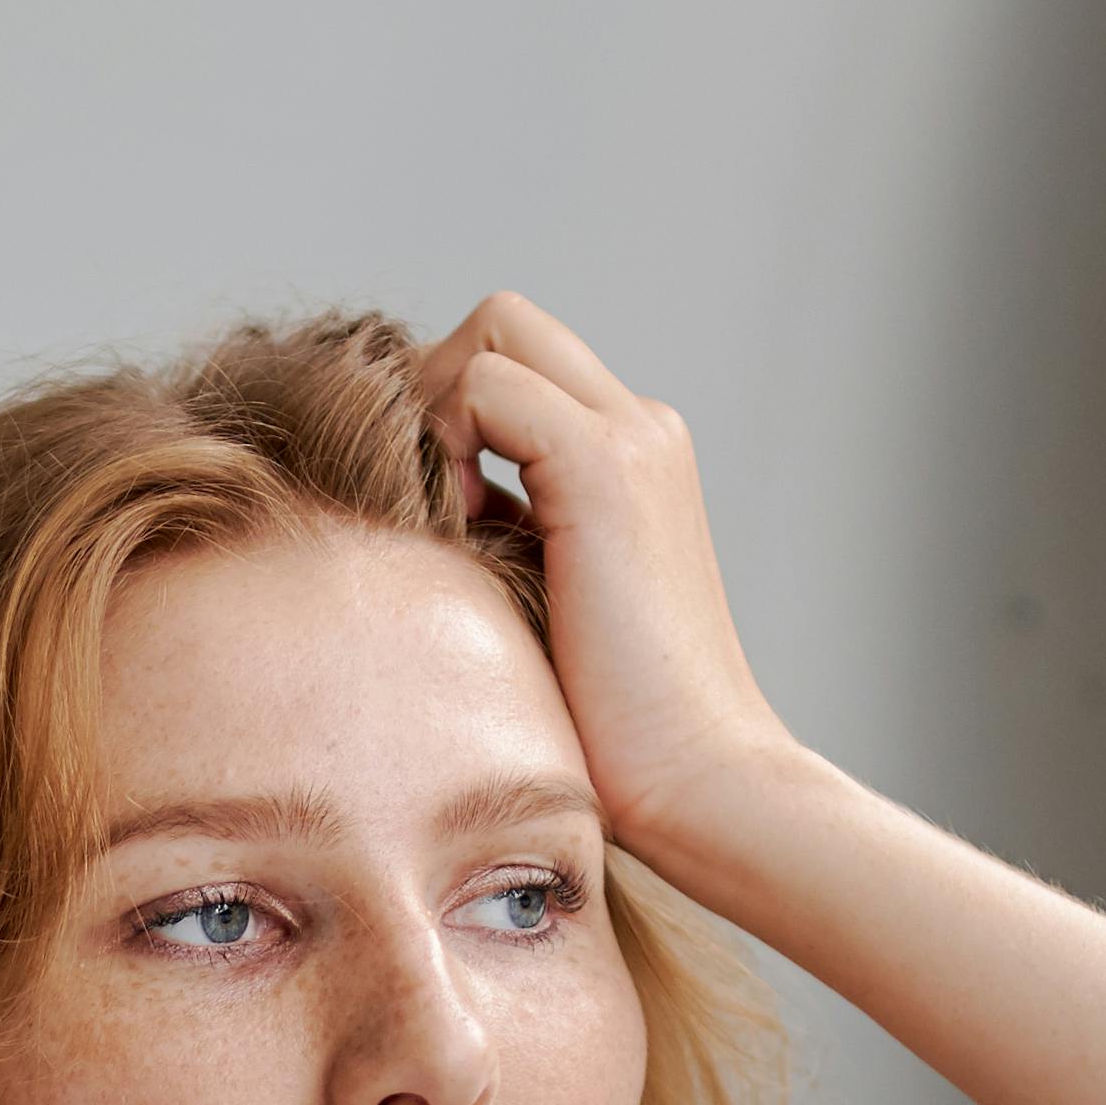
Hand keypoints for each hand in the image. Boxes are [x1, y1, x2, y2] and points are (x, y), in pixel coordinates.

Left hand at [412, 297, 795, 883]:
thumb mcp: (539, 602)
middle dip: (435, 387)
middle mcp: (642, 429)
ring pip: (494, 332)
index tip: (435, 510)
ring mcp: (633, 439)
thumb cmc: (612, 729)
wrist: (698, 782)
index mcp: (634, 456)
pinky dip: (445, 439)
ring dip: (437, 411)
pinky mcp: (606, 468)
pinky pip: (487, 385)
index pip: (516, 360)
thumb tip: (407, 507)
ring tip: (441, 520)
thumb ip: (497, 535)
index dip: (450, 408)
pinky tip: (454, 531)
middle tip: (417, 494)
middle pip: (502, 322)